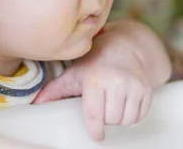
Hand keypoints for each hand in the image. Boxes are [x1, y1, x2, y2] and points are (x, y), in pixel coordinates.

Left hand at [33, 21, 169, 140]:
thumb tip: (35, 105)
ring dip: (119, 118)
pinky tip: (125, 103)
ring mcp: (134, 85)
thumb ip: (54, 90)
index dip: (95, 129)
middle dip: (106, 118)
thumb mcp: (73, 74)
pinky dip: (132, 115)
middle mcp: (116, 81)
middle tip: (103, 106)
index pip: (95, 116)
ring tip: (113, 104)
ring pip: (126, 120)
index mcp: (95, 79)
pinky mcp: (147, 88)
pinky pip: (140, 115)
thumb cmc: (94, 63)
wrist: (124, 47)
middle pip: (111, 120)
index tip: (96, 135)